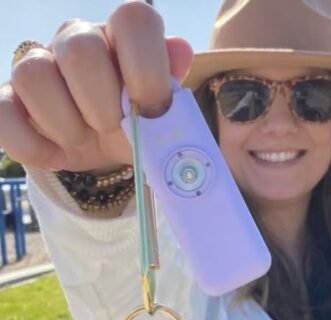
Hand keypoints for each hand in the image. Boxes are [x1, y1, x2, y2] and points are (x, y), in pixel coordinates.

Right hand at [0, 1, 192, 172]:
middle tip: (112, 128)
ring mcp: (39, 65)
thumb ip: (171, 86)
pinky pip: (1, 112)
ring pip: (34, 75)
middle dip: (103, 106)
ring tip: (84, 140)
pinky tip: (55, 156)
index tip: (152, 110)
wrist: (102, 145)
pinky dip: (32, 145)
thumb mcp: (160, 113)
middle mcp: (78, 40)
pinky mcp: (9, 98)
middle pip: (81, 52)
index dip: (146, 69)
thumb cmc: (135, 123)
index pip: (134, 20)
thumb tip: (180, 50)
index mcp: (121, 37)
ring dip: (67, 125)